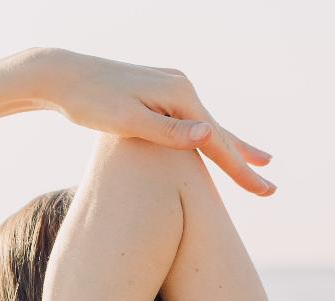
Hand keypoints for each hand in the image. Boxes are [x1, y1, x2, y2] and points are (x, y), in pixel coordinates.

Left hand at [32, 47, 275, 196]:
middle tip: (271, 188)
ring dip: (232, 147)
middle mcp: (180, 87)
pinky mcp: (157, 94)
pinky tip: (212, 143)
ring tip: (259, 160)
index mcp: (179, 95)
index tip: (265, 190)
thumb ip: (168, 132)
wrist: (63, 76)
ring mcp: (170, 88)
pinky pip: (191, 122)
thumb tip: (207, 135)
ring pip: (208, 126)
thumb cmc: (90, 103)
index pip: (217, 141)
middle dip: (245, 162)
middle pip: (220, 133)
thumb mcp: (128, 121)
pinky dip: (207, 137)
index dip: (241, 170)